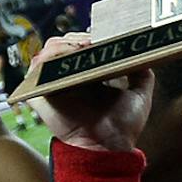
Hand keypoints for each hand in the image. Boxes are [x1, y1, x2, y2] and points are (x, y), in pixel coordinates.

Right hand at [27, 35, 153, 152]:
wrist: (109, 147)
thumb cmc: (124, 124)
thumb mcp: (140, 92)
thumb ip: (142, 72)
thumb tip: (146, 52)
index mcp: (89, 73)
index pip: (82, 44)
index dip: (91, 35)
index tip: (105, 34)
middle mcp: (69, 76)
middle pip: (64, 43)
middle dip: (78, 37)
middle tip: (94, 39)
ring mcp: (53, 84)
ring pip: (49, 51)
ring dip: (65, 43)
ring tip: (82, 45)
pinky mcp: (40, 94)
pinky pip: (35, 69)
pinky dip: (48, 58)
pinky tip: (66, 56)